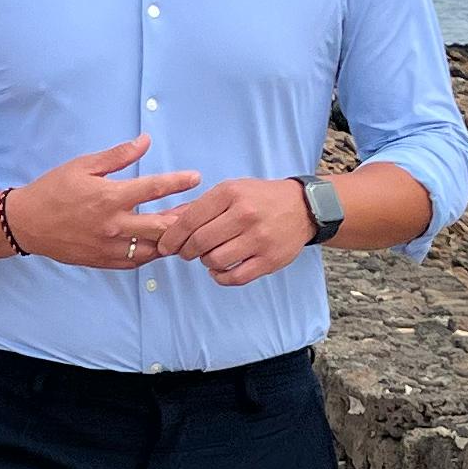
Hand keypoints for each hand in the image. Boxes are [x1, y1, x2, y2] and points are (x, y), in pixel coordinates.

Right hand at [5, 137, 200, 270]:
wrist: (27, 224)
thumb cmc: (54, 190)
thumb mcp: (83, 165)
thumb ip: (118, 156)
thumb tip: (145, 140)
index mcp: (109, 197)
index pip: (153, 189)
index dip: (178, 182)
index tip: (196, 178)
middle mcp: (113, 225)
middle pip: (162, 226)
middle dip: (184, 217)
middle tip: (198, 208)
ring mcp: (110, 246)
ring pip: (153, 249)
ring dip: (171, 238)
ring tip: (184, 228)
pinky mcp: (104, 261)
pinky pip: (137, 261)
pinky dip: (152, 252)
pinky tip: (160, 243)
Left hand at [158, 177, 315, 286]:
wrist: (303, 207)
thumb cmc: (260, 198)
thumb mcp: (230, 191)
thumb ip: (198, 207)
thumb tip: (165, 221)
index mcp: (230, 193)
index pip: (190, 219)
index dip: (172, 236)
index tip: (165, 246)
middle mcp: (244, 215)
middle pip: (200, 242)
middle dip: (186, 251)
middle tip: (186, 252)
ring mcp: (258, 239)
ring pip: (215, 260)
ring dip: (205, 262)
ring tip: (209, 255)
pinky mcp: (270, 260)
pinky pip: (235, 277)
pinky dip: (220, 277)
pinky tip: (219, 269)